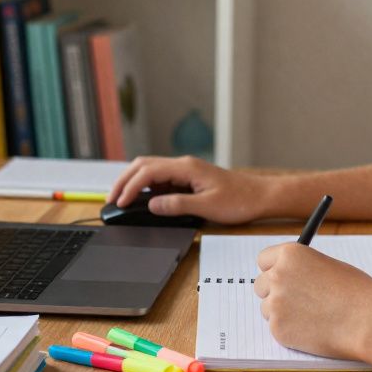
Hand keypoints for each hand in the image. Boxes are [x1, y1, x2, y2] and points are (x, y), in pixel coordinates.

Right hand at [108, 155, 275, 224]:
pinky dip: (146, 187)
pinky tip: (142, 200)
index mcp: (186, 168)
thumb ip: (177, 205)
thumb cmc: (239, 200)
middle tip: (111, 199)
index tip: (119, 202)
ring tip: (121, 199)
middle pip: (144, 165)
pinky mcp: (189, 178)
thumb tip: (152, 205)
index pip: (148, 172)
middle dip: (124, 180)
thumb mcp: (207, 207)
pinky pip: (161, 178)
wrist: (260, 196)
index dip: (130, 187)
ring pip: (150, 170)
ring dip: (134, 182)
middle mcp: (183, 164)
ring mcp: (185, 170)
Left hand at [252, 243, 371, 360]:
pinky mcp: (278, 329)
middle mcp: (277, 275)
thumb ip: (303, 269)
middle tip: (296, 301)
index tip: (280, 277)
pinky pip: (277, 328)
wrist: (367, 321)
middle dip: (274, 292)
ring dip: (283, 313)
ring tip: (313, 317)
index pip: (264, 260)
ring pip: (267, 309)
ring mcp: (275, 303)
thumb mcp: (327, 265)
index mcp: (290, 254)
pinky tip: (313, 330)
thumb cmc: (356, 292)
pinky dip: (291, 331)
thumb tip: (291, 276)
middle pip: (260, 285)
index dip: (273, 269)